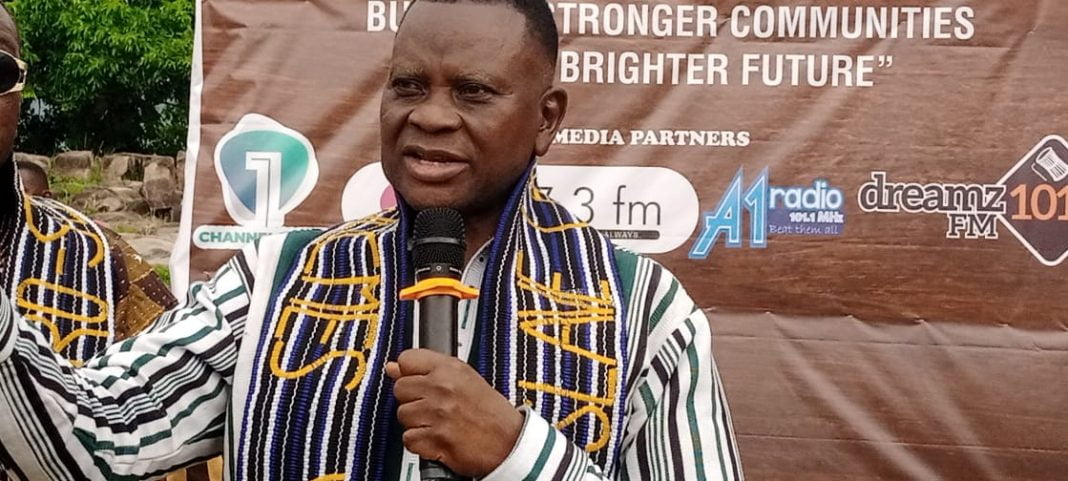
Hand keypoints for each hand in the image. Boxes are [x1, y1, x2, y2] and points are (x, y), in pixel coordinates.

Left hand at [386, 349, 523, 476]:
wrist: (509, 443)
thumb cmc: (489, 412)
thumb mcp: (464, 379)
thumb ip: (428, 370)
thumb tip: (393, 367)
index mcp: (450, 369)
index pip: (407, 360)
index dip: (410, 373)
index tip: (419, 382)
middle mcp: (442, 388)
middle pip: (400, 389)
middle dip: (413, 400)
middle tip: (434, 407)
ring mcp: (438, 414)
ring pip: (402, 415)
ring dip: (416, 423)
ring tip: (438, 423)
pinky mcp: (435, 439)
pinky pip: (408, 439)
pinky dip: (420, 443)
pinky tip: (437, 438)